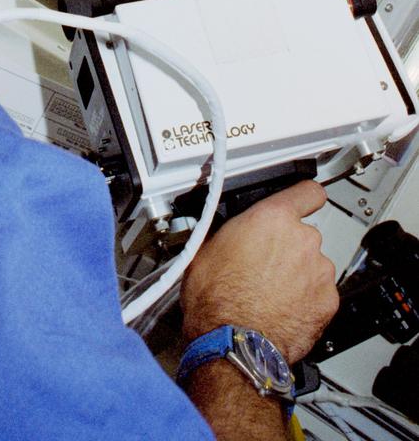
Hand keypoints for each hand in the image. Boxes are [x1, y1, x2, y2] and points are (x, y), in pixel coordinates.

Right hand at [180, 180, 338, 362]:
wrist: (235, 344)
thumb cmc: (216, 300)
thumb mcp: (205, 250)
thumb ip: (226, 231)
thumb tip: (217, 228)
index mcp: (272, 218)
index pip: (307, 191)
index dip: (305, 196)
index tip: (305, 200)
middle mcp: (302, 239)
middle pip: (304, 235)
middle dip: (288, 247)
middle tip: (265, 265)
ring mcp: (319, 271)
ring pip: (314, 265)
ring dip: (299, 274)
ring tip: (273, 293)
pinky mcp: (328, 301)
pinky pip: (321, 293)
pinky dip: (309, 299)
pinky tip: (285, 309)